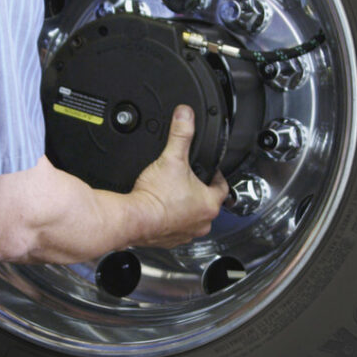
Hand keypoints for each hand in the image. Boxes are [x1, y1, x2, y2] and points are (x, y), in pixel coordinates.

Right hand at [129, 106, 229, 246]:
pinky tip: (161, 210)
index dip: (215, 176)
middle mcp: (202, 223)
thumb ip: (181, 134)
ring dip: (185, 209)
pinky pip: (176, 229)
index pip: (222, 187)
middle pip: (207, 204)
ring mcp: (186, 234)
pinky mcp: (170, 240)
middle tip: (187, 181)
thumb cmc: (155, 197)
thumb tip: (185, 115)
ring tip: (173, 196)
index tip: (209, 170)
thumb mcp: (171, 158)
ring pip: (192, 218)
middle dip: (199, 193)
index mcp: (209, 204)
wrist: (133, 219)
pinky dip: (171, 221)